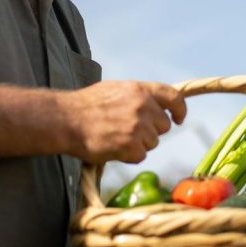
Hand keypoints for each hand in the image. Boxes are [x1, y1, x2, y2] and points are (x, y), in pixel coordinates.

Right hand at [59, 81, 185, 162]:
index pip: (174, 97)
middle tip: (129, 132)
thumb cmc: (86, 105)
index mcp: (140, 90)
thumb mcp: (115, 90)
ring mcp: (138, 126)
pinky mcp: (131, 145)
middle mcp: (143, 106)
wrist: (65, 120)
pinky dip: (129, 156)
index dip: (180, 109)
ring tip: (116, 138)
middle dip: (151, 131)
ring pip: (152, 142)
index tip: (178, 119)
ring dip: (138, 144)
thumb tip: (154, 105)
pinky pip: (140, 156)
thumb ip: (137, 96)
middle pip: (163, 126)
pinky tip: (113, 148)